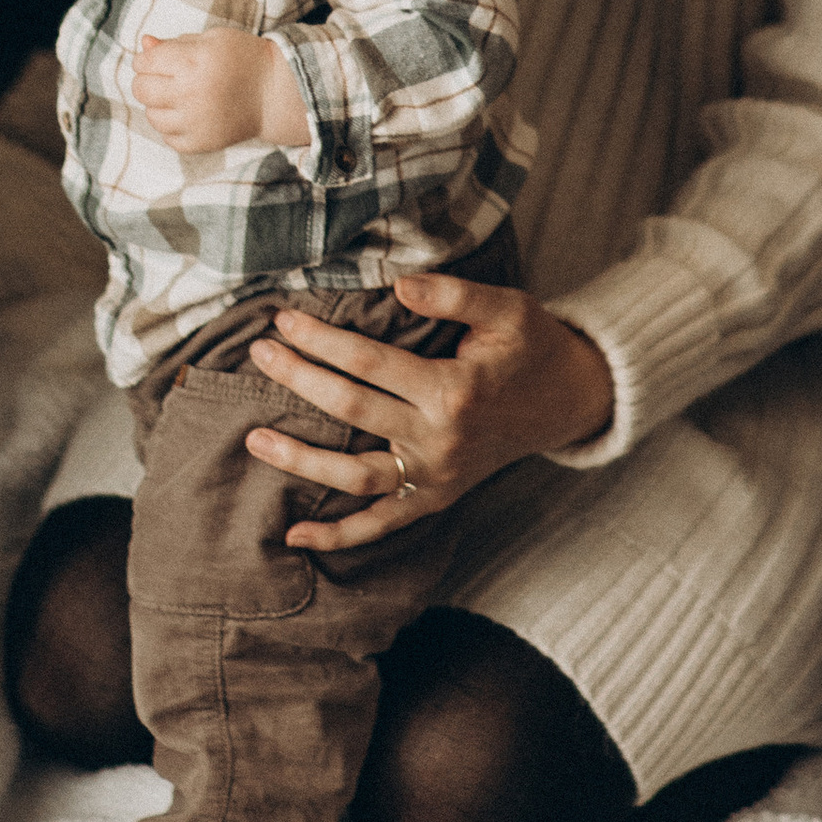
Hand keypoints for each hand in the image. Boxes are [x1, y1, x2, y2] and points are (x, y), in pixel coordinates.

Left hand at [134, 29, 309, 153]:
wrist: (274, 94)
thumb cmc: (243, 59)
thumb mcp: (212, 39)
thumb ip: (174, 42)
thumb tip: (143, 43)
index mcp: (193, 61)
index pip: (145, 62)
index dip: (147, 58)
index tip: (159, 59)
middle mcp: (190, 93)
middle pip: (141, 89)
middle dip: (147, 80)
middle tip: (166, 77)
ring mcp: (194, 122)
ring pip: (151, 115)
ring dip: (160, 104)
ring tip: (181, 95)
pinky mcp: (199, 143)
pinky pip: (168, 137)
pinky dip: (173, 126)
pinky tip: (190, 114)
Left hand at [242, 275, 615, 551]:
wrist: (567, 400)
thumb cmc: (532, 345)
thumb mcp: (507, 307)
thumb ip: (453, 295)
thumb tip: (398, 286)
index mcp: (455, 390)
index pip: (369, 362)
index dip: (322, 339)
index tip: (284, 319)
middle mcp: (440, 439)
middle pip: (352, 409)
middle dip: (299, 378)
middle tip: (260, 351)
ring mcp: (435, 476)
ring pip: (354, 475)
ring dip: (300, 460)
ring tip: (253, 439)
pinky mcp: (434, 498)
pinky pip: (381, 524)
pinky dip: (338, 535)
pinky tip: (295, 534)